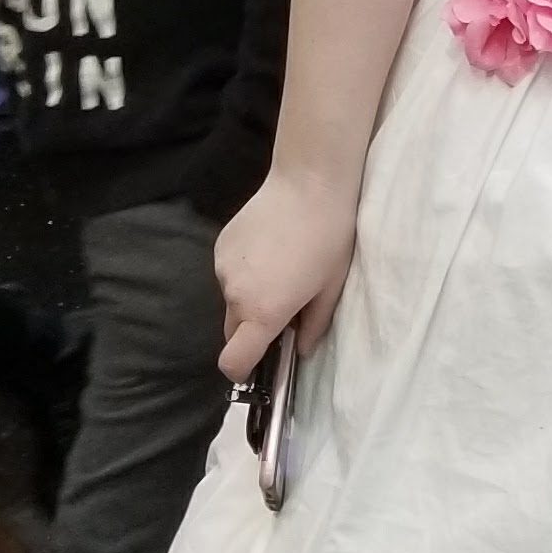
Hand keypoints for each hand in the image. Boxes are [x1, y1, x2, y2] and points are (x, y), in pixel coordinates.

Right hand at [216, 169, 359, 377]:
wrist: (309, 182)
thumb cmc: (330, 238)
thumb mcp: (331, 288)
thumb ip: (313, 326)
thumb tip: (301, 349)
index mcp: (263, 312)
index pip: (233, 361)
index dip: (241, 370)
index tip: (254, 366)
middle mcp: (235, 294)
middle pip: (232, 331)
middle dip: (252, 330)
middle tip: (284, 309)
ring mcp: (223, 268)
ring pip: (232, 299)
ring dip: (249, 296)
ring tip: (282, 269)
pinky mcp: (220, 245)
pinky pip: (229, 272)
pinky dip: (245, 271)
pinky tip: (270, 248)